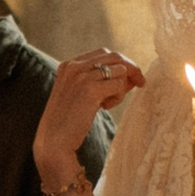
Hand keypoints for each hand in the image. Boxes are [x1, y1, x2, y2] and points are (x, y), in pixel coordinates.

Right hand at [36, 47, 141, 182]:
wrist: (54, 142)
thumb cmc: (68, 123)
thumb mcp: (80, 95)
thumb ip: (99, 82)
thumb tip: (131, 76)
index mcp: (68, 65)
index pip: (103, 53)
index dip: (119, 64)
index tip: (129, 78)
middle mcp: (74, 66)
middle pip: (114, 56)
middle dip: (131, 69)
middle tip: (140, 84)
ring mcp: (82, 76)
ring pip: (120, 70)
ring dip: (122, 87)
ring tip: (108, 103)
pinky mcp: (90, 89)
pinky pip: (119, 84)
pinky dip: (118, 96)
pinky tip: (105, 107)